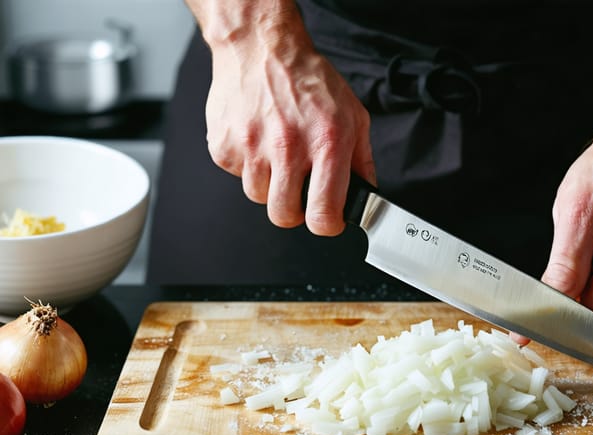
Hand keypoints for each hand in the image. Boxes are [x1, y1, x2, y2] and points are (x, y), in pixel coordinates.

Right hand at [202, 8, 374, 234]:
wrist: (262, 48)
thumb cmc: (308, 79)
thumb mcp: (353, 114)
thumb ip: (361, 159)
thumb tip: (366, 193)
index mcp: (325, 142)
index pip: (323, 212)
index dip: (328, 225)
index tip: (328, 220)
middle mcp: (287, 147)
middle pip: (284, 215)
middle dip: (294, 210)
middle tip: (300, 191)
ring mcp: (251, 147)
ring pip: (258, 197)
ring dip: (270, 185)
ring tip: (278, 156)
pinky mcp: (223, 145)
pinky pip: (237, 176)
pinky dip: (248, 165)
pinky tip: (258, 141)